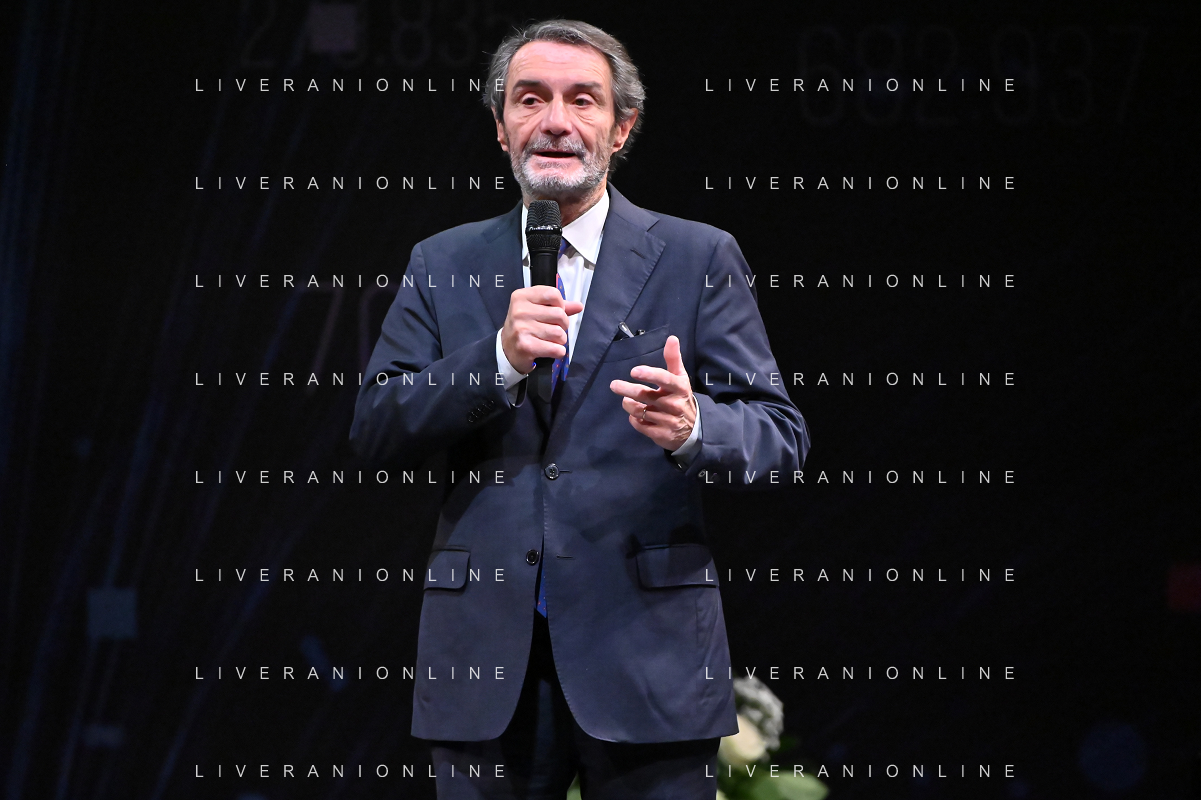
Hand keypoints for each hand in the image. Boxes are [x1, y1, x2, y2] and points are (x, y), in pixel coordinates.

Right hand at [501, 287, 584, 373]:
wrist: (507, 349)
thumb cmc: (524, 327)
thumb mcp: (536, 310)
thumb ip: (558, 306)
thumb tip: (578, 306)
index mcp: (521, 296)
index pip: (553, 294)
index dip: (560, 305)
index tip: (554, 312)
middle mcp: (519, 311)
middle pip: (559, 314)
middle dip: (562, 325)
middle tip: (552, 329)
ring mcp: (521, 329)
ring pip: (559, 333)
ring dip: (559, 340)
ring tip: (549, 340)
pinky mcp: (526, 346)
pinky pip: (556, 349)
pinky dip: (557, 352)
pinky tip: (549, 350)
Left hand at [609, 335, 695, 450]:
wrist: (692, 427)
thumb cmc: (680, 397)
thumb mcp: (680, 378)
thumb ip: (673, 359)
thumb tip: (672, 338)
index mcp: (680, 388)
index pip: (665, 379)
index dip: (650, 374)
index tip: (634, 371)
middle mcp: (675, 404)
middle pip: (646, 396)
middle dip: (628, 390)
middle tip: (614, 385)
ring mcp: (668, 421)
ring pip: (640, 411)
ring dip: (629, 404)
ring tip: (626, 399)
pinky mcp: (661, 434)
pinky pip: (640, 425)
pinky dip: (633, 419)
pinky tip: (634, 415)